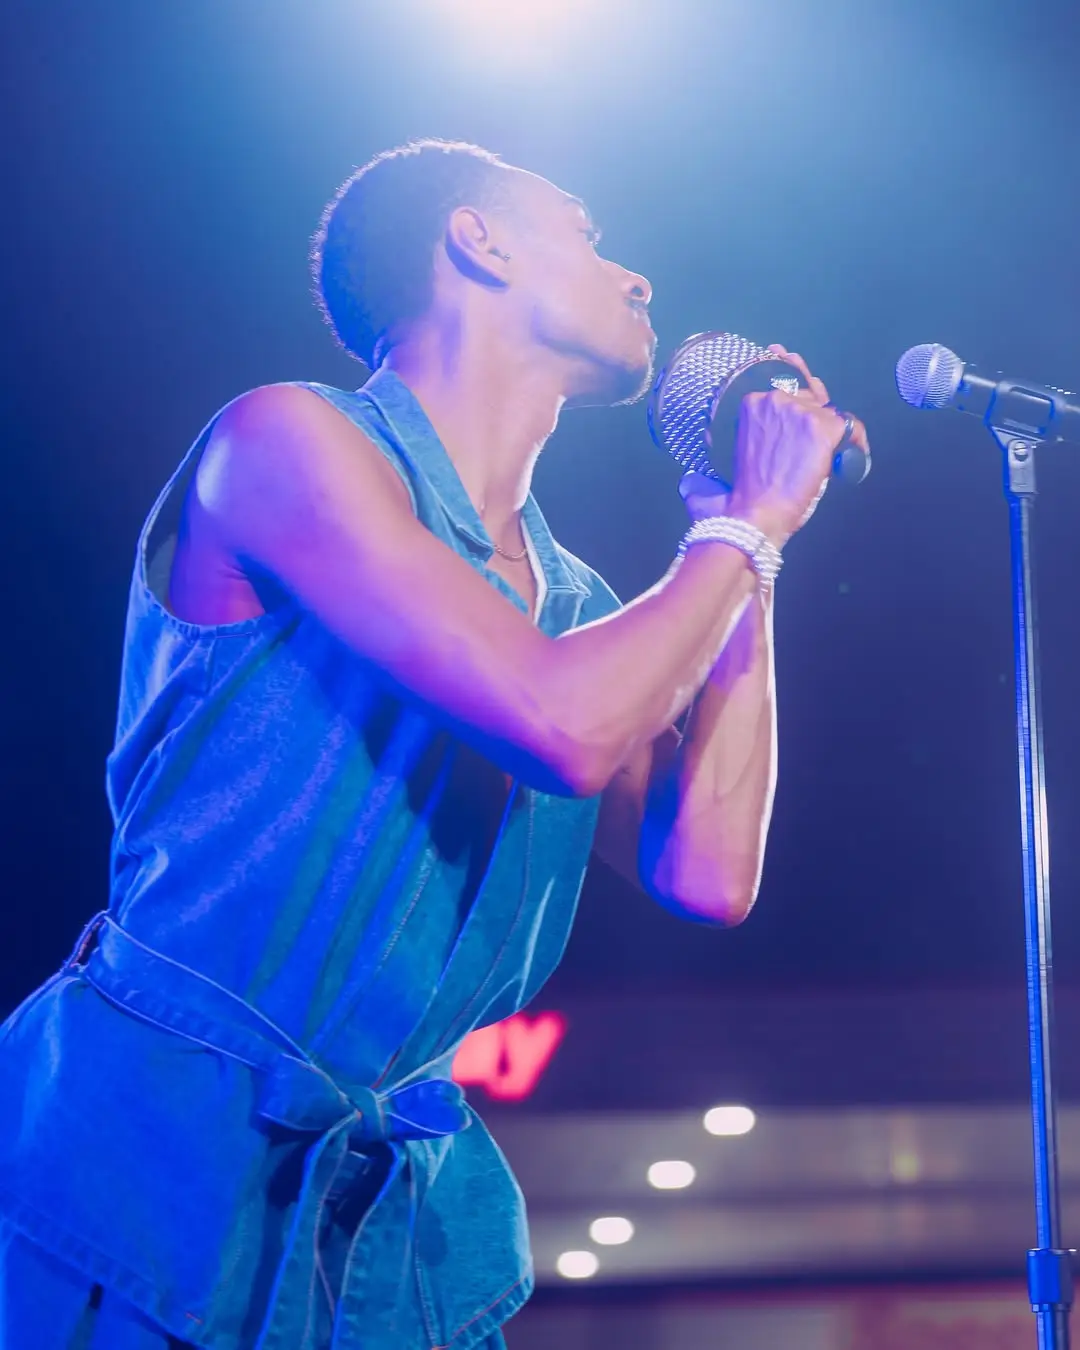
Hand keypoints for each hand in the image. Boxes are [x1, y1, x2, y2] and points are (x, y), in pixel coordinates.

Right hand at [726, 344, 868, 546]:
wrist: (753, 517)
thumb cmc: (731, 500)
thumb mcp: (717, 467)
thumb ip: (715, 461)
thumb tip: (689, 482)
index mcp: (750, 404)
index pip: (784, 387)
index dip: (797, 394)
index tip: (804, 396)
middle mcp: (775, 399)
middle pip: (810, 397)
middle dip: (816, 414)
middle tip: (822, 434)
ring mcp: (800, 412)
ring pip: (830, 412)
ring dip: (832, 432)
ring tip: (836, 453)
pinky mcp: (822, 429)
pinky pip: (851, 427)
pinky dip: (857, 443)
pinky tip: (854, 457)